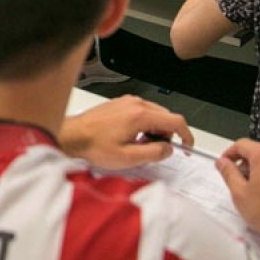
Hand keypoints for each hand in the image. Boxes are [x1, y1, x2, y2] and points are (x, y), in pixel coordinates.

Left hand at [60, 94, 194, 169]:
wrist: (72, 136)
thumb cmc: (94, 145)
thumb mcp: (129, 158)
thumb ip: (154, 153)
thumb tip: (168, 149)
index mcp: (140, 115)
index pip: (176, 121)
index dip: (186, 135)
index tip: (187, 146)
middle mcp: (135, 103)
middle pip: (166, 116)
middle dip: (166, 135)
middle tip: (154, 150)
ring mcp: (127, 101)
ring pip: (154, 114)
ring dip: (154, 130)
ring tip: (138, 144)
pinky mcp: (120, 103)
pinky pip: (141, 111)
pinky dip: (143, 124)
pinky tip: (130, 137)